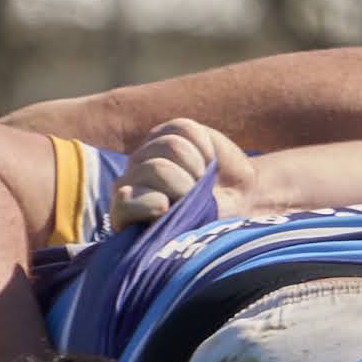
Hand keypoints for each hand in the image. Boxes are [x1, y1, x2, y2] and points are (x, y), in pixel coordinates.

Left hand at [115, 119, 242, 221]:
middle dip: (186, 185)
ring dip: (197, 166)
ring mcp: (147, 154)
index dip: (150, 204)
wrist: (237, 199)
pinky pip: (185, 129)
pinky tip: (206, 160)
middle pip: (157, 170)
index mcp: (129, 216)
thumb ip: (177, 226)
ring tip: (202, 180)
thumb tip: (160, 204)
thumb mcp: (199, 232)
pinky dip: (204, 147)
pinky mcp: (167, 132)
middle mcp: (131, 182)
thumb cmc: (215, 222)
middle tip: (197, 196)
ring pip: (172, 146)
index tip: (169, 210)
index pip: (124, 203)